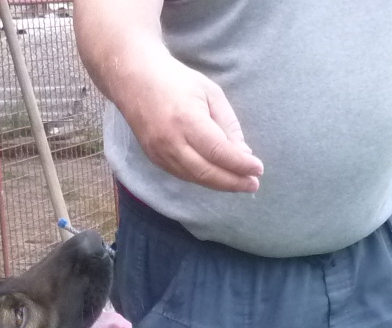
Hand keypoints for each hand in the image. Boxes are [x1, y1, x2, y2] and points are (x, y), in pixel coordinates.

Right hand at [111, 50, 263, 192]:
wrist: (134, 78)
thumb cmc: (176, 81)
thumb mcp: (210, 93)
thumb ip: (227, 124)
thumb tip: (243, 153)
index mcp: (187, 120)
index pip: (219, 152)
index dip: (240, 164)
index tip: (258, 169)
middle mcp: (171, 141)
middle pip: (207, 172)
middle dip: (233, 182)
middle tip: (253, 184)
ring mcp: (159, 152)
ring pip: (195, 178)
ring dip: (220, 184)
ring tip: (241, 183)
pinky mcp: (154, 158)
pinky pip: (183, 175)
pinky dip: (203, 179)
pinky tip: (218, 177)